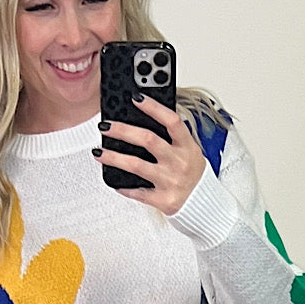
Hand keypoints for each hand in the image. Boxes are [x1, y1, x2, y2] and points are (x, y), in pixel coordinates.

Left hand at [94, 94, 205, 214]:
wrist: (205, 205)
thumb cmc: (194, 175)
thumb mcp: (190, 151)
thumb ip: (173, 137)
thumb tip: (145, 119)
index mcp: (187, 147)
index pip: (172, 121)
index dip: (154, 107)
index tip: (136, 98)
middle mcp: (179, 162)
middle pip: (148, 140)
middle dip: (123, 131)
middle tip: (105, 126)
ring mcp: (170, 181)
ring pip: (136, 166)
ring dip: (114, 158)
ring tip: (99, 153)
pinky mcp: (163, 200)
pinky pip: (138, 192)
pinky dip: (123, 187)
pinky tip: (113, 181)